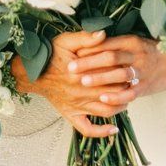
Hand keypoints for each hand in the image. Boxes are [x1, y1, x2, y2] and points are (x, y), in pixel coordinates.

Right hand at [11, 30, 137, 138]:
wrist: (32, 74)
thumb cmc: (50, 56)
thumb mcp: (65, 41)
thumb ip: (85, 37)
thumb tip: (103, 34)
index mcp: (81, 74)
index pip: (111, 76)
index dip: (124, 72)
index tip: (130, 67)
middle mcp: (80, 93)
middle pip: (112, 93)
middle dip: (125, 89)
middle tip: (133, 82)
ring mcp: (76, 106)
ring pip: (105, 111)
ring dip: (120, 106)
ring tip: (127, 99)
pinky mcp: (71, 115)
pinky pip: (87, 128)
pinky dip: (101, 132)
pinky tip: (114, 129)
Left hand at [68, 34, 165, 100]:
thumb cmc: (153, 52)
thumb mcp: (136, 42)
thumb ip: (117, 44)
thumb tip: (91, 45)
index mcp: (131, 41)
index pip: (106, 43)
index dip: (88, 48)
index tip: (71, 52)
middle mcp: (137, 54)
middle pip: (110, 57)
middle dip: (88, 62)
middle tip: (70, 67)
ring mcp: (143, 71)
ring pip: (119, 74)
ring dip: (100, 78)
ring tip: (83, 81)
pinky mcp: (146, 86)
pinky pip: (130, 92)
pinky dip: (116, 96)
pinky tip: (103, 98)